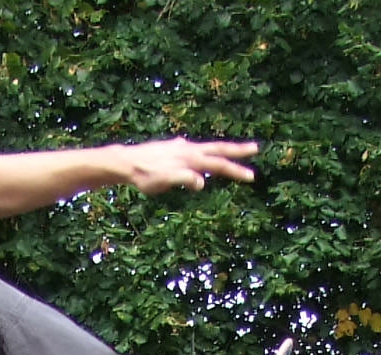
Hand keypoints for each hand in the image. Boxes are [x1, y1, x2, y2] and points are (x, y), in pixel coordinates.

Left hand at [125, 138, 258, 193]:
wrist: (125, 162)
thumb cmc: (144, 175)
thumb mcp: (163, 181)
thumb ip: (183, 179)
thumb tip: (202, 182)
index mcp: (190, 158)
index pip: (218, 164)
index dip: (235, 170)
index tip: (251, 176)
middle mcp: (188, 149)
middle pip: (218, 149)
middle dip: (237, 150)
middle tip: (255, 147)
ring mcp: (180, 148)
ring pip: (206, 148)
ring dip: (221, 150)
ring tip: (232, 151)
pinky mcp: (172, 149)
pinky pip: (192, 150)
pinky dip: (201, 152)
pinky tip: (195, 152)